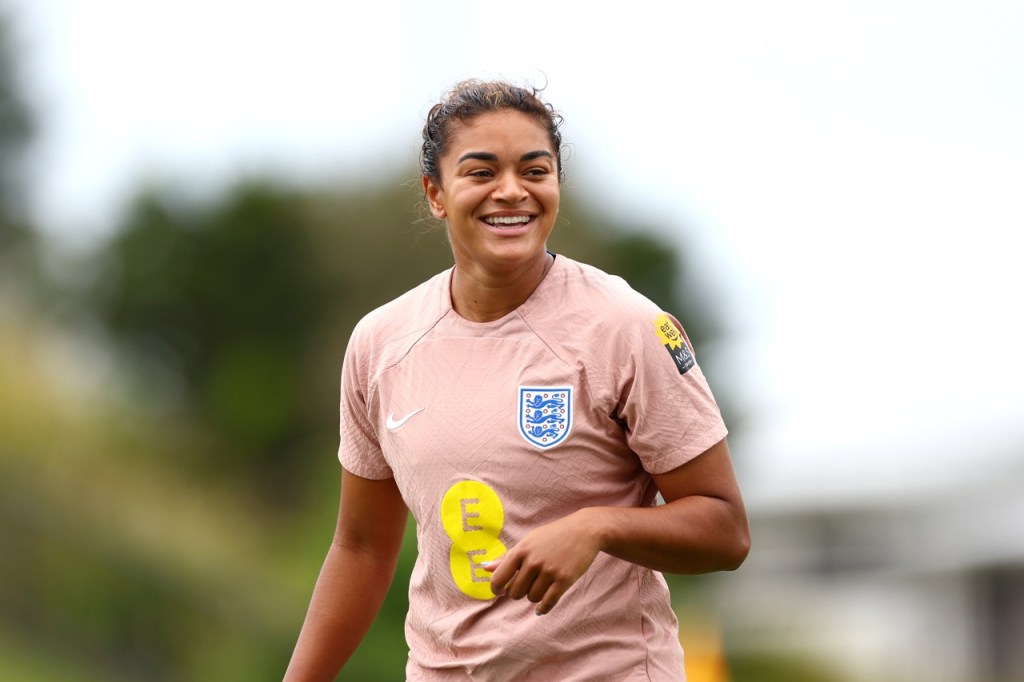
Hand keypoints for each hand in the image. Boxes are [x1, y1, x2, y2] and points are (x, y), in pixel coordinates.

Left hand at [482, 509, 601, 614]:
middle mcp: (533, 561)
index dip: (496, 589)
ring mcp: (549, 571)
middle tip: (527, 585)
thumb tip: (484, 568)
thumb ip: (506, 556)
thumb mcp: (528, 541)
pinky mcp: (564, 579)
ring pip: (532, 598)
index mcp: (521, 550)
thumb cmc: (553, 536)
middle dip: (519, 593)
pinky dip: (543, 608)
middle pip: (515, 593)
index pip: (498, 578)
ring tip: (541, 586)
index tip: (500, 591)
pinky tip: (541, 608)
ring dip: (534, 596)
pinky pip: (547, 603)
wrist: (584, 530)